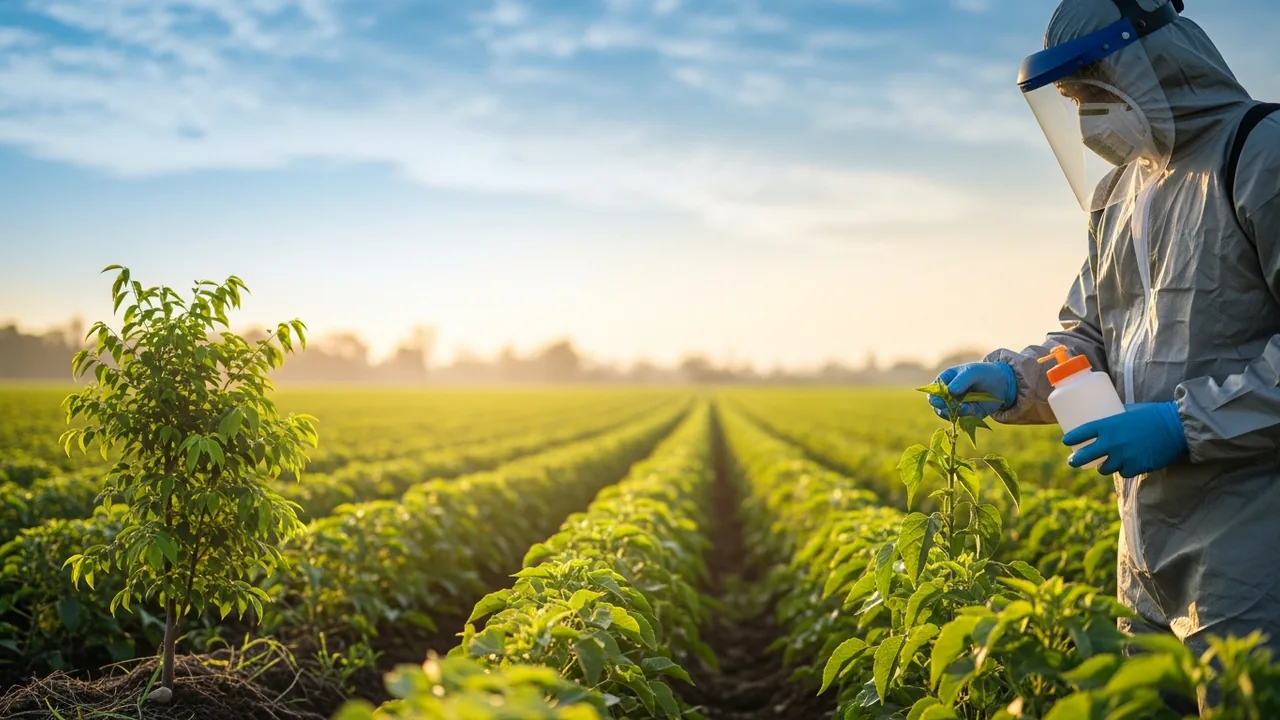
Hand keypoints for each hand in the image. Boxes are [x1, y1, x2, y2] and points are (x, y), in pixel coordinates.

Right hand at [927, 362, 1017, 419]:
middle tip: (954, 406)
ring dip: (955, 414)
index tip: (940, 401)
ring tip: (967, 408)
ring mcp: (957, 406)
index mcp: (945, 381)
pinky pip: (961, 420)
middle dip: (944, 408)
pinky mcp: (967, 415)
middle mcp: (948, 395)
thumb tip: (950, 392)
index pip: (933, 392)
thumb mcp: (972, 372)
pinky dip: (966, 417)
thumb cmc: (984, 373)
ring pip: (948, 415)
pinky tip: (973, 411)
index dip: (935, 397)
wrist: (1003, 383)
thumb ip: (961, 381)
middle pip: (937, 406)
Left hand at [1063, 402, 1187, 476]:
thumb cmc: (1154, 414)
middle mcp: (1112, 442)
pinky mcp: (1136, 467)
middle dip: (1076, 460)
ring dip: (1101, 467)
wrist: (1177, 427)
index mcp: (1108, 425)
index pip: (1082, 433)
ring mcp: (1123, 456)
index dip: (1071, 438)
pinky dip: (1121, 470)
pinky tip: (1122, 466)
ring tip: (1100, 464)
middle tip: (1072, 461)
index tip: (1066, 441)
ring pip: (1103, 468)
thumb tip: (1106, 414)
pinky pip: (1123, 472)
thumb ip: (1116, 415)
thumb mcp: (1130, 410)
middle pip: (1085, 455)